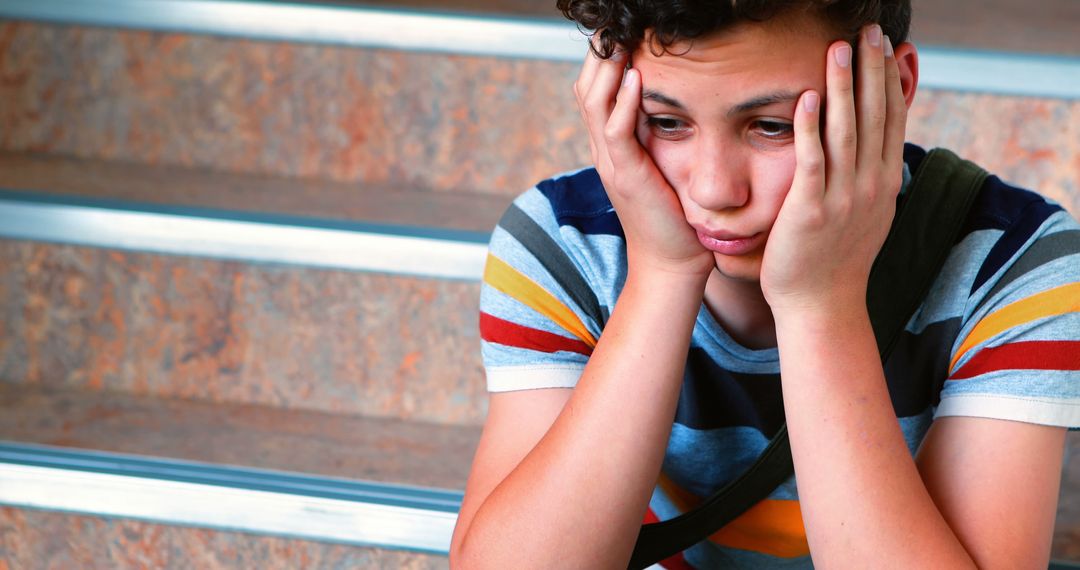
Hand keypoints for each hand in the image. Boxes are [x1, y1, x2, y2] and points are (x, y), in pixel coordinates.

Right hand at [574, 41, 713, 278]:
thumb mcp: (664, 170)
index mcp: (612, 148)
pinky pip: (615, 133)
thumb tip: (672, 108)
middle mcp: (604, 152)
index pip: (595, 92)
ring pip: (594, 104)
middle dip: (598, 54)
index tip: (620, 33)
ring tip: (619, 38)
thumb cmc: (676, 219)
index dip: (602, 60)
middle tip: (614, 26)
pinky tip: (635, 78)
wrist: (672, 265)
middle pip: (586, 90)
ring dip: (606, 68)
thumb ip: (660, 140)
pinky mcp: (626, 177)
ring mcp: (611, 164)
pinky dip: (623, 103)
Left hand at [760, 25, 907, 312]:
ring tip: (839, 48)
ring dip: (843, 86)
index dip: (888, 80)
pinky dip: (812, 128)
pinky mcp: (811, 211)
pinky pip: (813, 162)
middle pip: (873, 116)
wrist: (820, 306)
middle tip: (868, 31)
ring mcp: (843, 198)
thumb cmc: (834, 260)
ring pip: (846, 131)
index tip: (886, 46)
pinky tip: (809, 98)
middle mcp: (870, 185)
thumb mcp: (864, 213)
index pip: (890, 120)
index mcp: (883, 182)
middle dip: (871, 70)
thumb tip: (874, 149)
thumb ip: (869, 178)